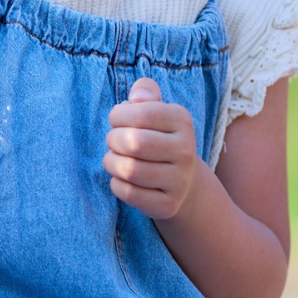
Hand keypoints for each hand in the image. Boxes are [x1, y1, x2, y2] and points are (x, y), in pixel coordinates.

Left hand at [103, 78, 200, 221]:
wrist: (182, 181)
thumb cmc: (157, 137)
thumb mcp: (156, 110)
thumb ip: (145, 92)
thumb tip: (137, 96)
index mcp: (182, 120)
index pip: (141, 114)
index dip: (118, 116)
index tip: (116, 120)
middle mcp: (186, 150)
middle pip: (134, 143)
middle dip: (113, 140)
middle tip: (113, 141)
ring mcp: (179, 180)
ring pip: (130, 170)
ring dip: (111, 162)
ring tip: (114, 159)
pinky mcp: (168, 205)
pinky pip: (129, 193)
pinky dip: (116, 184)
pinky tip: (120, 178)